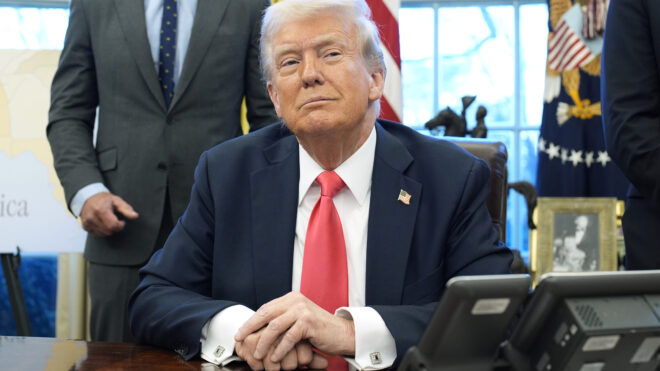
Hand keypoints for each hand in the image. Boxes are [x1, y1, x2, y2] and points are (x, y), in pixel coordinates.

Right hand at [80, 192, 137, 235]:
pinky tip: (102, 223)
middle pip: (109, 231)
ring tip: (108, 220)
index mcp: (101, 210)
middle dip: (115, 228)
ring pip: (103, 234)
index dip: (120, 225)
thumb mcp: (117, 201)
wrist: (88, 197)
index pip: (113, 226)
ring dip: (109, 229)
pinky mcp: (85, 226)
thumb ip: (126, 209)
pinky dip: (102, 231)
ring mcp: (87, 222)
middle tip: (115, 220)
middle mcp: (92, 217)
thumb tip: (135, 216)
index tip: (122, 221)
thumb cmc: (104, 199)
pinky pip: (97, 234)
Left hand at [235, 292, 354, 363]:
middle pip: (266, 314)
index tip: (240, 332)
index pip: (265, 309)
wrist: (343, 334)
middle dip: (250, 328)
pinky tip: (275, 358)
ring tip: (257, 355)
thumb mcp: (298, 320)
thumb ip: (283, 319)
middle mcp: (296, 300)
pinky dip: (280, 349)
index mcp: (291, 298)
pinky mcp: (308, 322)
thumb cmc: (319, 331)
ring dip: (263, 343)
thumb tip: (259, 329)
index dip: (251, 321)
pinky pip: (288, 337)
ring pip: (275, 327)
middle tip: (239, 340)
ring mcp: (302, 310)